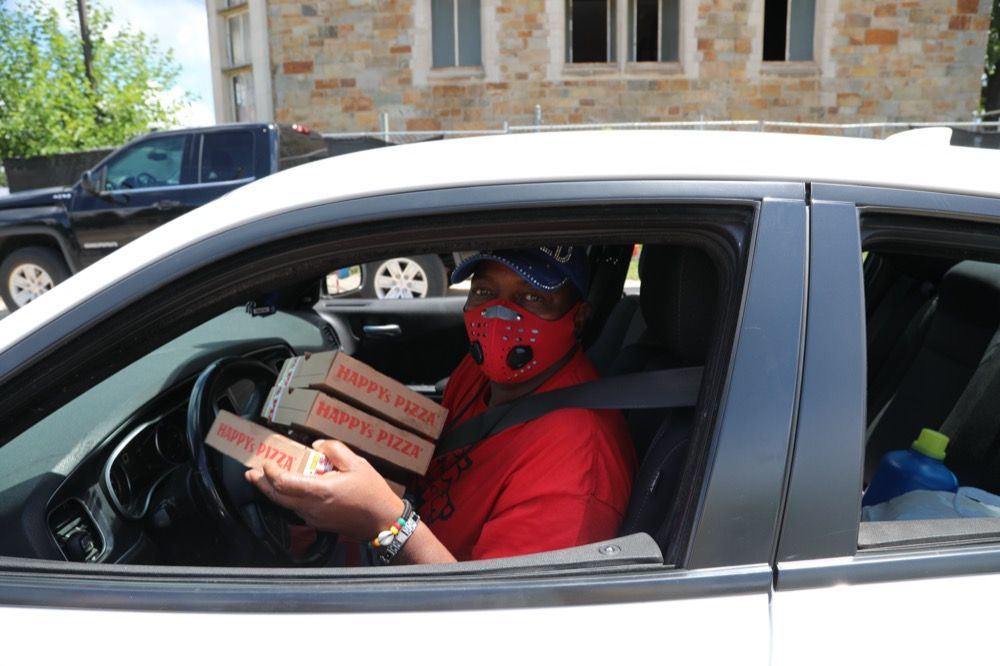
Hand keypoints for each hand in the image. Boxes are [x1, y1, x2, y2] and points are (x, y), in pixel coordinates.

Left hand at [245, 439, 403, 541]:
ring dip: (274, 491)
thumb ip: (334, 450)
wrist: (383, 521)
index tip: (267, 462)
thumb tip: (317, 446)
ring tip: (266, 479)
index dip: (270, 472)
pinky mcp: (318, 523)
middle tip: (251, 473)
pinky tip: (290, 490)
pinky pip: (297, 509)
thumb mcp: (357, 463)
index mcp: (320, 491)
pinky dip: (288, 498)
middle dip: (261, 484)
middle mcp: (312, 507)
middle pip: (277, 497)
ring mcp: (314, 517)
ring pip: (286, 505)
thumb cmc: (372, 494)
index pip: (284, 483)